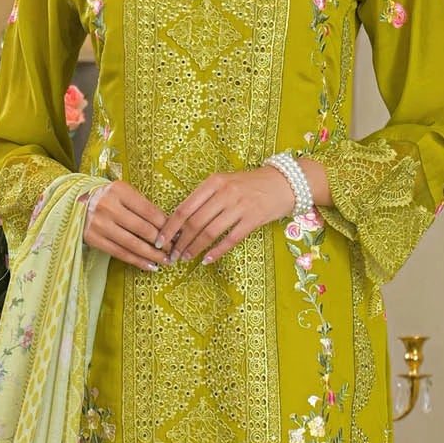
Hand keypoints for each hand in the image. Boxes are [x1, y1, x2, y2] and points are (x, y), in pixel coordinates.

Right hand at [83, 180, 168, 269]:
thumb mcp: (123, 194)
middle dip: (162, 242)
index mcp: (119, 190)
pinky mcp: (93, 239)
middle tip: (174, 250)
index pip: (149, 211)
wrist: (75, 204)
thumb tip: (168, 226)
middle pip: (143, 228)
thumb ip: (142, 206)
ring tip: (166, 261)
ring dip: (152, 255)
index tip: (178, 235)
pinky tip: (150, 266)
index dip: (166, 225)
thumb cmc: (106, 198)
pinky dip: (137, 261)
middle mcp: (108, 206)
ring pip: (133, 244)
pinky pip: (120, 253)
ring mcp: (99, 223)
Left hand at [158, 165, 294, 264]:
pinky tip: (206, 260)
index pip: (184, 208)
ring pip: (210, 232)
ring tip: (185, 258)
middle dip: (180, 242)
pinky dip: (216, 251)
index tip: (159, 240)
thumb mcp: (224, 182)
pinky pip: (230, 239)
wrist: (284, 182)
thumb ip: (204, 197)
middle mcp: (225, 193)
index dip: (170, 227)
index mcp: (213, 182)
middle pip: (194, 222)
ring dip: (195, 248)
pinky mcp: (253, 219)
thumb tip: (179, 221)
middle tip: (171, 255)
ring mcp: (240, 206)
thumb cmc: (250, 184)